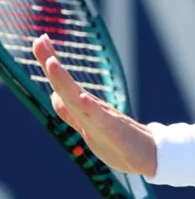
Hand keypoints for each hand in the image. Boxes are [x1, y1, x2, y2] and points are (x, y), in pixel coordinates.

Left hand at [32, 33, 156, 176]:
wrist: (150, 158)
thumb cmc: (121, 144)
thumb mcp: (89, 128)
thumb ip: (71, 113)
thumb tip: (54, 95)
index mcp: (86, 109)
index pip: (63, 84)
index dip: (51, 63)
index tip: (41, 40)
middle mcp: (94, 109)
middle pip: (67, 86)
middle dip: (52, 65)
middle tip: (40, 40)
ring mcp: (105, 119)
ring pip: (79, 99)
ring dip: (65, 81)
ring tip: (52, 62)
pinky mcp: (116, 133)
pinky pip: (102, 120)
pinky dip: (91, 108)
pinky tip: (82, 98)